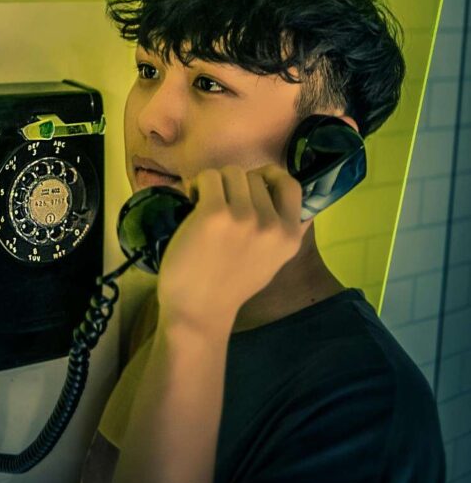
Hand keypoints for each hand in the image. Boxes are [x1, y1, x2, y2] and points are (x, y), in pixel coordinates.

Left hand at [155, 163, 309, 337]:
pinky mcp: (214, 213)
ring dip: (216, 183)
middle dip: (235, 186)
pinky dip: (198, 184)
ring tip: (205, 204)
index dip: (270, 178)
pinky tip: (192, 200)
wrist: (198, 310)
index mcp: (290, 236)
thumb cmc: (231, 285)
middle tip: (221, 205)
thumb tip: (289, 195)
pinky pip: (209, 177)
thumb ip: (282, 229)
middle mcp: (271, 224)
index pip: (291, 185)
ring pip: (231, 172)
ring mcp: (244, 217)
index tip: (251, 188)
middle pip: (254, 176)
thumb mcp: (272, 259)